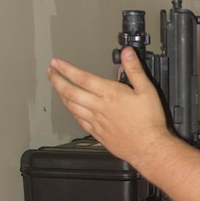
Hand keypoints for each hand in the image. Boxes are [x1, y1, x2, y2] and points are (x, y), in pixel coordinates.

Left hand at [46, 47, 170, 168]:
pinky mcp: (97, 133)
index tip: (56, 62)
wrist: (148, 147)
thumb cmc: (149, 121)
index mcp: (110, 94)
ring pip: (71, 106)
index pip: (82, 78)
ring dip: (60, 94)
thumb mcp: (147, 90)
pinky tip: (69, 108)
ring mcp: (96, 121)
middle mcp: (99, 107)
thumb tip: (127, 53)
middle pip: (71, 92)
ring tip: (56, 86)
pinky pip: (78, 120)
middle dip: (57, 80)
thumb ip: (134, 70)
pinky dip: (70, 111)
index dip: (66, 69)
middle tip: (50, 71)